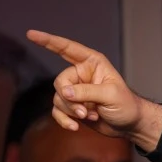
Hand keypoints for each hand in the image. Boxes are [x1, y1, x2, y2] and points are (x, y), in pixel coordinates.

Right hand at [25, 30, 161, 150]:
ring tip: (90, 116)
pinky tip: (75, 127)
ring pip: (59, 98)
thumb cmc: (127, 105)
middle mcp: (81, 74)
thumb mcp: (110, 95)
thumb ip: (87, 92)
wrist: (131, 125)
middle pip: (60, 82)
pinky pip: (58, 111)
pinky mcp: (73, 106)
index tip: (31, 34)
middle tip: (85, 111)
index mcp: (92, 63)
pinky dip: (64, 120)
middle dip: (70, 99)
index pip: (67, 48)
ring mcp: (76, 91)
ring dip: (72, 111)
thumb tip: (64, 92)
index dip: (48, 41)